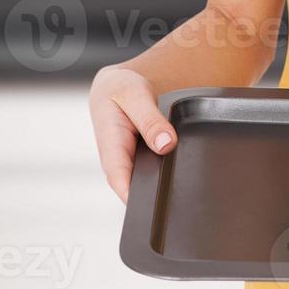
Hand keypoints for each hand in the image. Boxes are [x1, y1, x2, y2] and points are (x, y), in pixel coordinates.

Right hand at [88, 64, 176, 202]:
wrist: (118, 86)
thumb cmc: (122, 88)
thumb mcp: (136, 95)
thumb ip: (151, 120)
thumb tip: (166, 144)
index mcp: (110, 144)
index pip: (119, 179)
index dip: (135, 197)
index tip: (155, 203)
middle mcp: (116, 160)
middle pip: (133, 188)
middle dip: (152, 198)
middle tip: (176, 201)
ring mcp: (126, 164)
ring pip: (143, 184)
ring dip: (158, 188)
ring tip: (178, 192)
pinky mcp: (137, 163)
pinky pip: (150, 175)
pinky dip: (162, 175)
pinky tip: (176, 177)